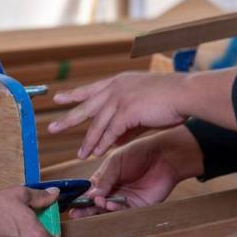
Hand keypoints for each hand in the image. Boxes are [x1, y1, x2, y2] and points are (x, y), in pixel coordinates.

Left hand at [48, 72, 189, 159]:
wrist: (185, 93)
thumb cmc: (170, 99)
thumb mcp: (143, 107)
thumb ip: (127, 123)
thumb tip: (114, 139)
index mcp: (119, 82)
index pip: (90, 89)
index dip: (74, 95)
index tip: (58, 98)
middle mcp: (115, 88)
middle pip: (85, 106)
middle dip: (68, 119)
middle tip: (51, 128)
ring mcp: (119, 98)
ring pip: (97, 124)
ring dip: (88, 141)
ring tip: (79, 154)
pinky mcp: (126, 111)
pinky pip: (110, 132)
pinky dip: (103, 144)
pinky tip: (97, 154)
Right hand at [70, 127, 205, 218]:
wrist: (164, 156)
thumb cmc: (139, 153)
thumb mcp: (116, 161)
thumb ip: (104, 178)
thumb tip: (89, 194)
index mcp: (105, 178)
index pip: (89, 190)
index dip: (80, 197)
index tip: (71, 203)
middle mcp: (113, 190)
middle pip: (95, 204)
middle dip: (85, 209)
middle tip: (75, 214)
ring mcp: (124, 199)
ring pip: (108, 210)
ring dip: (100, 208)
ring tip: (97, 202)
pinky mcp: (138, 206)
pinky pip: (123, 212)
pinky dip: (115, 209)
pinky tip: (110, 204)